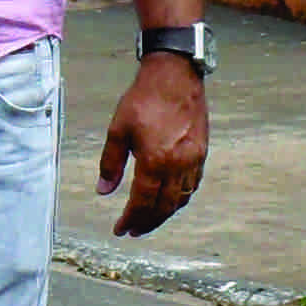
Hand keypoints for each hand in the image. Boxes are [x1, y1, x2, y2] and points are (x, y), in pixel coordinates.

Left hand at [96, 55, 206, 236]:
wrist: (175, 75)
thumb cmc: (144, 99)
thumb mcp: (118, 130)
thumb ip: (111, 163)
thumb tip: (103, 190)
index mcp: (155, 161)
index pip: (142, 203)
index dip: (130, 220)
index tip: (120, 229)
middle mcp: (178, 165)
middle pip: (164, 207)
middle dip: (147, 223)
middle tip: (134, 230)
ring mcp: (194, 159)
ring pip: (181, 199)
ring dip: (165, 213)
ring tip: (150, 219)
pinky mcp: (202, 152)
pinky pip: (193, 185)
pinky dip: (180, 198)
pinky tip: (171, 199)